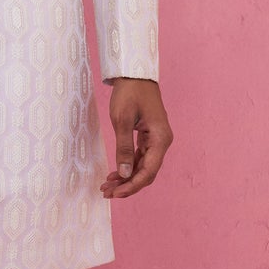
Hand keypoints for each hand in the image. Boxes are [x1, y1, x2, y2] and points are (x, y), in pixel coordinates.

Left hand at [101, 77, 171, 199]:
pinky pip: (140, 158)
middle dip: (128, 185)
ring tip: (107, 186)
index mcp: (160, 139)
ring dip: (127, 178)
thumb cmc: (129, 93)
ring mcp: (157, 140)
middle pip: (147, 173)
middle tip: (106, 192)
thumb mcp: (122, 120)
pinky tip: (115, 174)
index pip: (148, 171)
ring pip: (143, 167)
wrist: (135, 74)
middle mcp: (162, 142)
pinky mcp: (149, 137)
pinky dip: (128, 167)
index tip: (114, 194)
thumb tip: (125, 174)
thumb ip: (123, 148)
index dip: (132, 186)